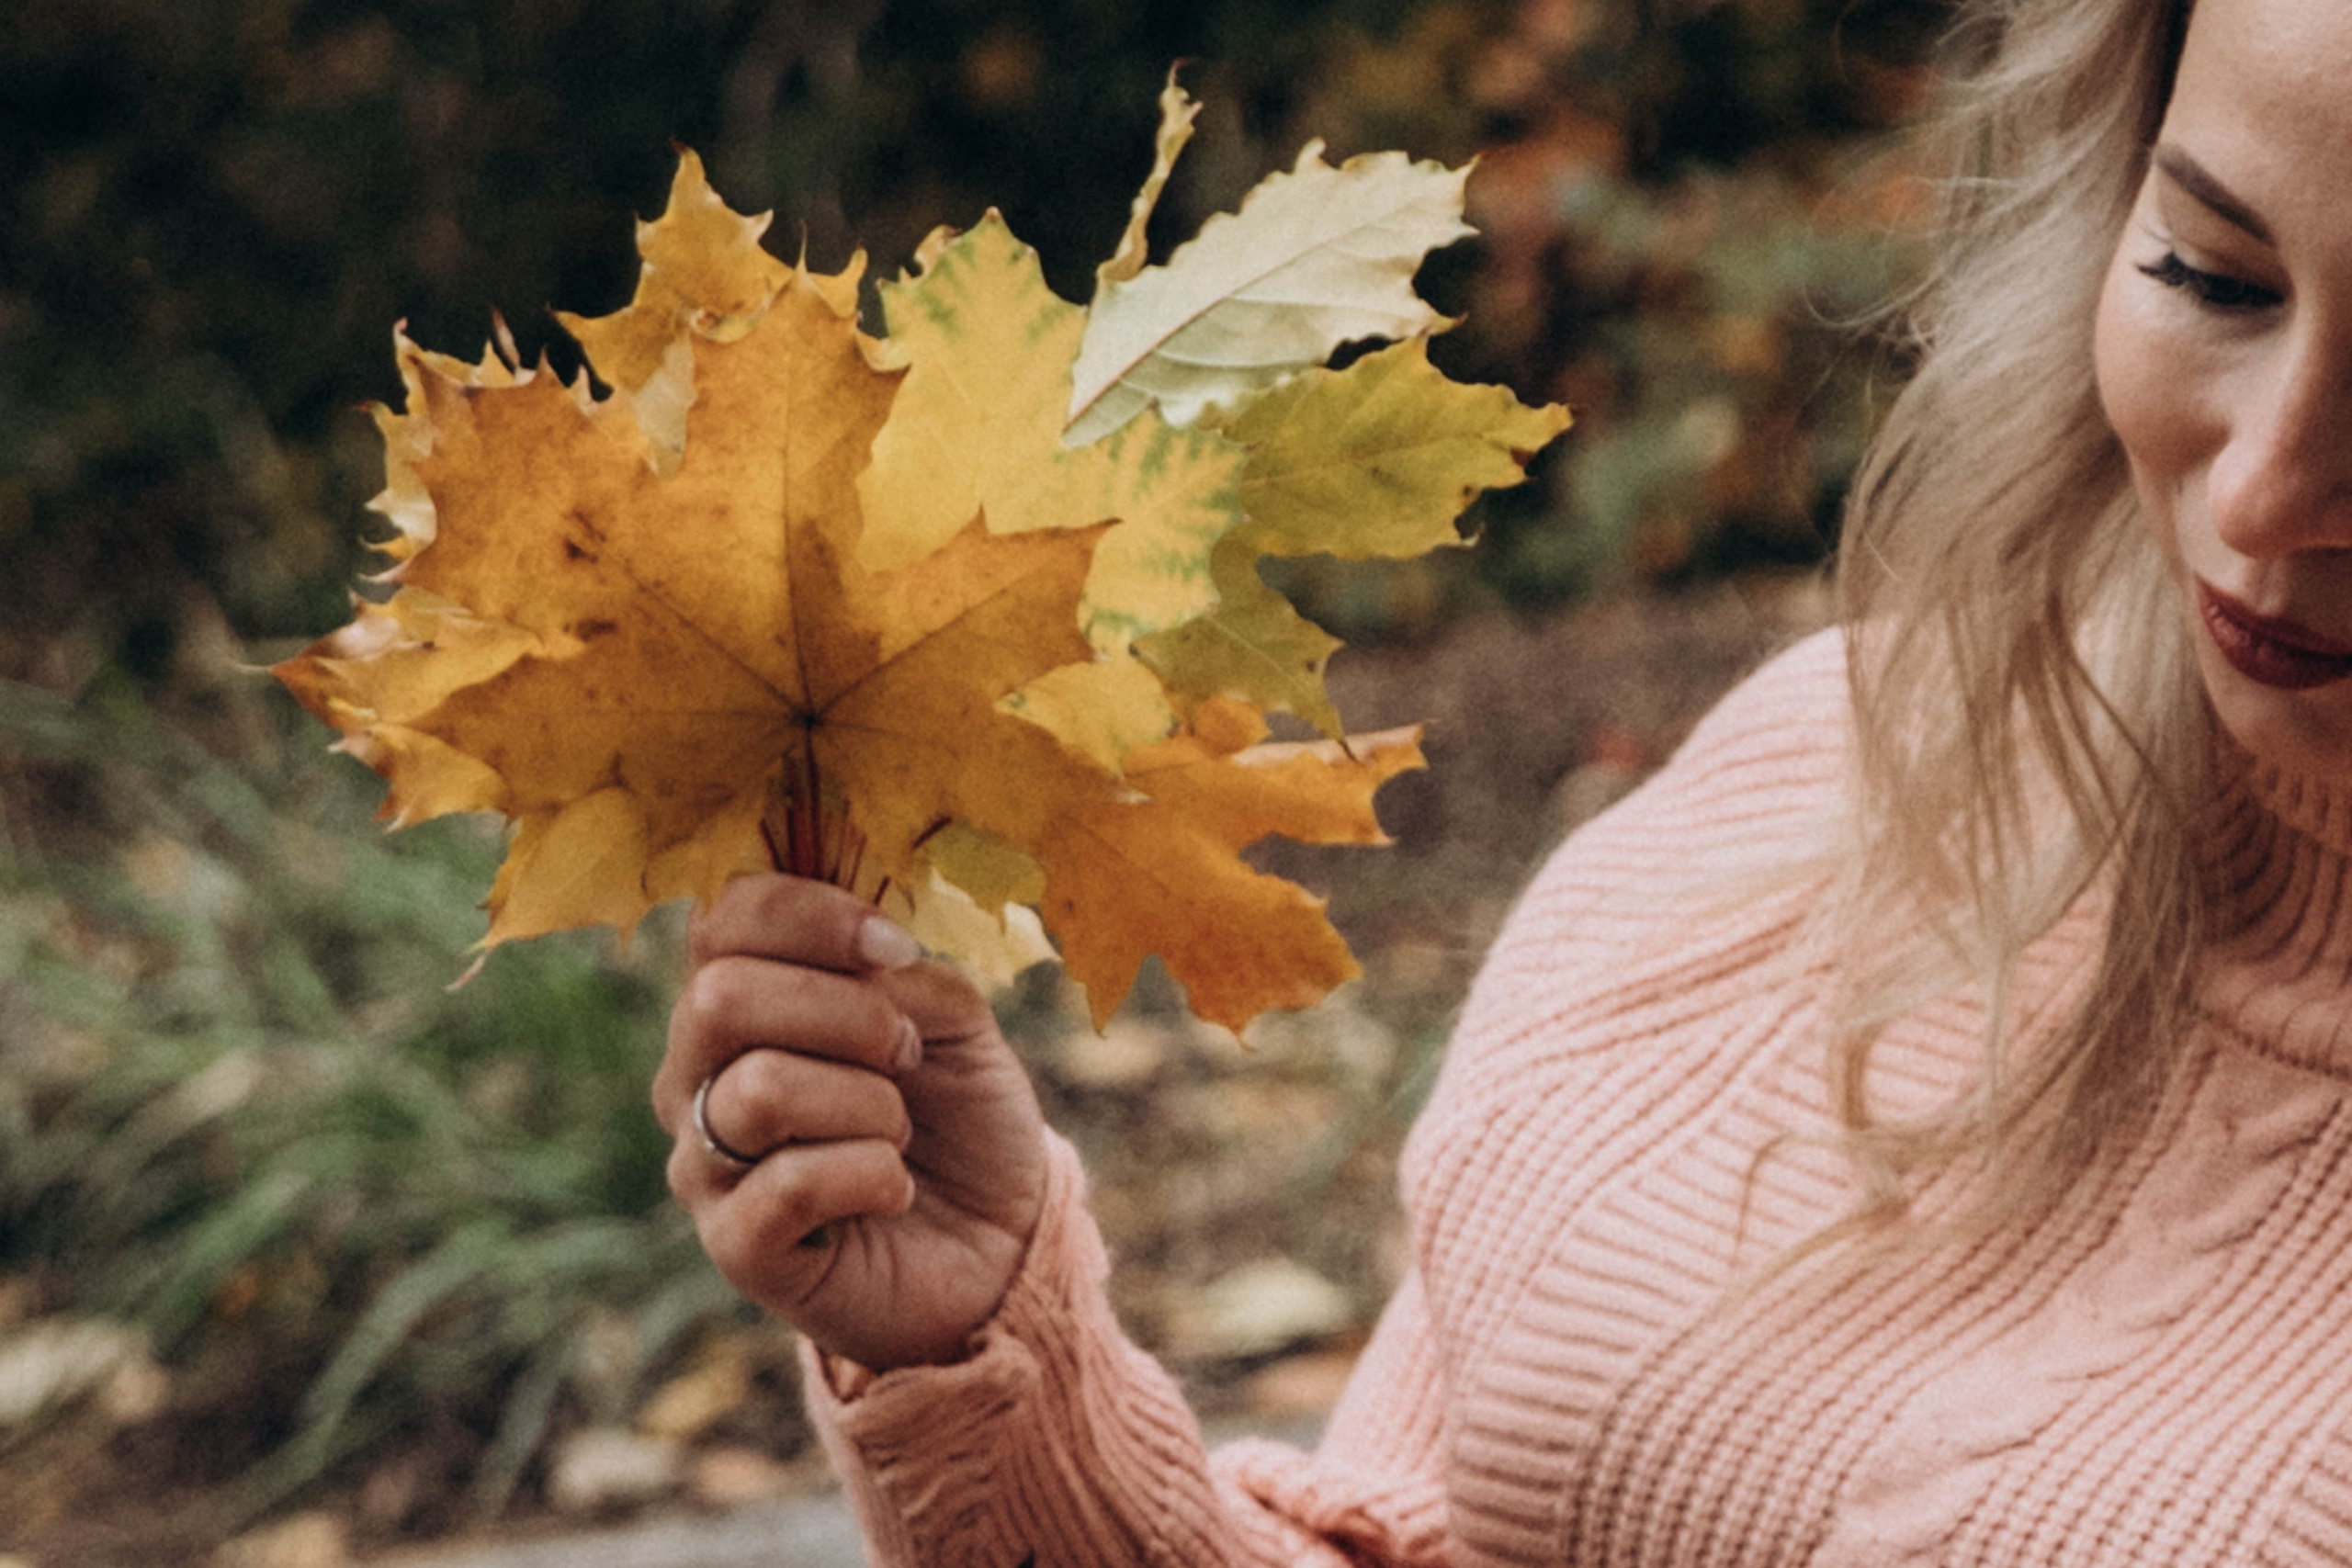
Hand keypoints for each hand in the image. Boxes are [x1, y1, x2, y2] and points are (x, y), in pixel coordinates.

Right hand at [654, 874, 1049, 1370]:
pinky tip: (896, 1189)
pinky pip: (788, 1185)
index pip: (725, 919)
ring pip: (759, 1090)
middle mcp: (699, 1074)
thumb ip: (905, 978)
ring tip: (902, 1133)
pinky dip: (873, 1175)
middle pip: (721, 997)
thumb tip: (868, 964)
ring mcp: (705, 1162)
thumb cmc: (962, 1121)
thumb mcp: (958, 1025)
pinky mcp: (736, 1246)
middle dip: (845, 1013)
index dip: (810, 914)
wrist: (998, 1248)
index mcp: (743, 1000)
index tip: (896, 948)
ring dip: (869, 1103)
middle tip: (908, 1052)